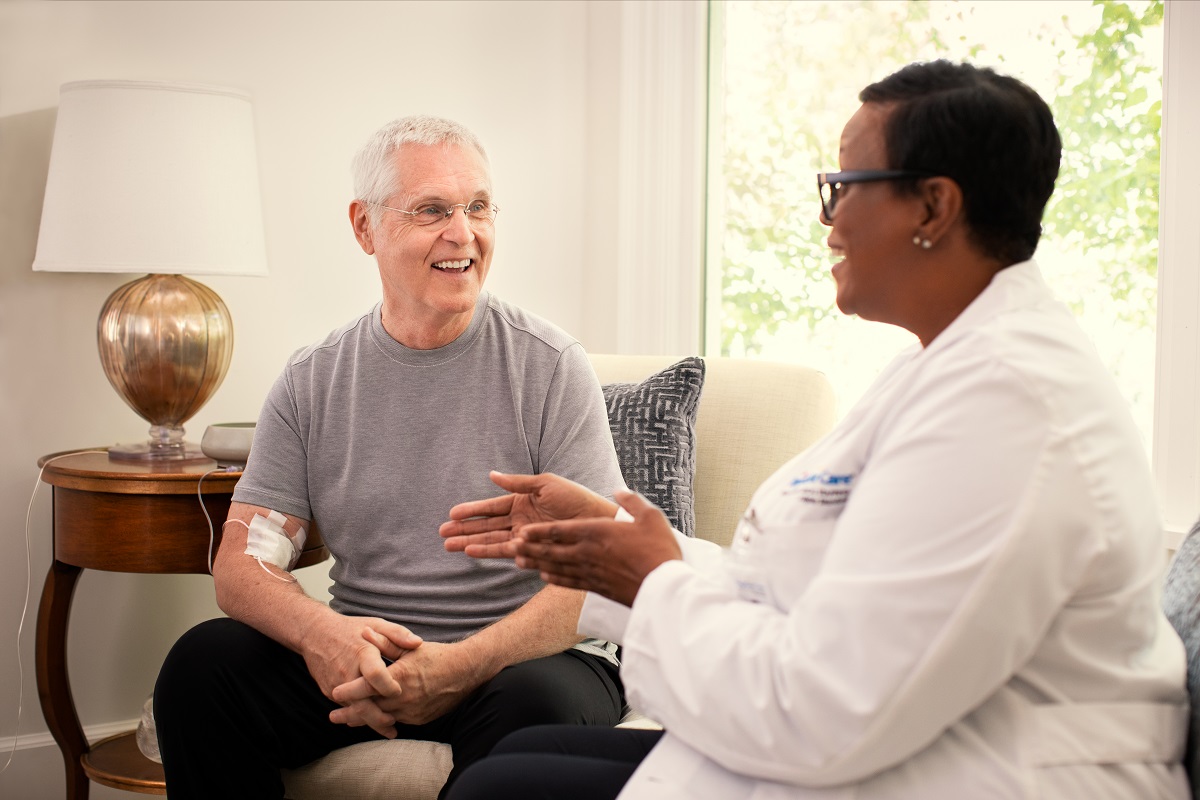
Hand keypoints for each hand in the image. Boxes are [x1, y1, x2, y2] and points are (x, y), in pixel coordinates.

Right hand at [300, 614, 421, 737]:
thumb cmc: (351, 629)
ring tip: (389, 728)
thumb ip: (398, 634)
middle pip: (362, 702)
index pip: (375, 675)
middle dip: (379, 717)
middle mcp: (347, 672)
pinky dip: (359, 715)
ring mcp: (336, 684)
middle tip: (395, 723)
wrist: (315, 633)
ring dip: (370, 721)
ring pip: (354, 709)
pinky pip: (346, 707)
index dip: (388, 686)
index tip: (400, 692)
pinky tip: (373, 720)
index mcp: (361, 653)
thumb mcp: (376, 624)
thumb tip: (419, 643)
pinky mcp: (328, 691)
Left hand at [331, 640, 487, 726]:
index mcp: (399, 677)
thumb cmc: (437, 656)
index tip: (334, 693)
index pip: (367, 687)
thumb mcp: (410, 646)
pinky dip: (383, 720)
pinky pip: (396, 721)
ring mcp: (411, 711)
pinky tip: (375, 718)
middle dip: (349, 713)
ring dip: (364, 720)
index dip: (348, 691)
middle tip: (333, 716)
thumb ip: (385, 642)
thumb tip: (364, 632)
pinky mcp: (419, 719)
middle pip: (369, 709)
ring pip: (381, 719)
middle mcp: (404, 697)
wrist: (465, 672)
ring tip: (348, 720)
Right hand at [440, 471, 617, 556]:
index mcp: (522, 502)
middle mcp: (521, 520)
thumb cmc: (575, 499)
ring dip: (472, 544)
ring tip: (451, 548)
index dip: (471, 511)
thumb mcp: (545, 484)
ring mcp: (526, 536)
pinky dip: (492, 552)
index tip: (451, 514)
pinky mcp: (534, 550)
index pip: (490, 508)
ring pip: (493, 541)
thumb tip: (492, 475)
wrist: (597, 520)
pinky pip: (509, 552)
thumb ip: (517, 483)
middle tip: (442, 535)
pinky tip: (474, 553)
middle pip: (486, 527)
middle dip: (464, 531)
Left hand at [513, 490, 681, 606]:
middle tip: (510, 545)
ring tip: (518, 561)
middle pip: (551, 549)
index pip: (559, 530)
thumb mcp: (650, 516)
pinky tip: (544, 577)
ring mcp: (590, 573)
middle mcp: (588, 554)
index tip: (522, 530)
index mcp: (596, 533)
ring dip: (535, 563)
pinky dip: (554, 579)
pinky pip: (569, 582)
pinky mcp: (597, 589)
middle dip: (529, 547)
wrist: (666, 589)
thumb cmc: (659, 551)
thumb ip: (631, 501)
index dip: (538, 531)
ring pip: (555, 567)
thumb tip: (619, 491)